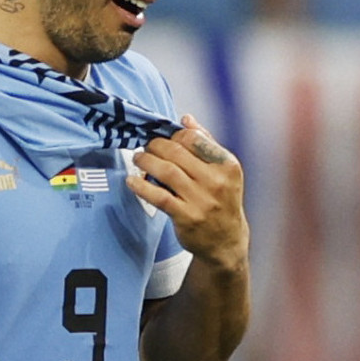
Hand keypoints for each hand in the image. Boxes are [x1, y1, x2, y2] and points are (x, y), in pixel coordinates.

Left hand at [127, 114, 248, 269]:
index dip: (173, 135)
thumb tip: (186, 119)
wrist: (227, 241)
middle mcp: (216, 181)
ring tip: (138, 158)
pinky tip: (132, 181)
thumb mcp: (223, 171)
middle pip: (177, 152)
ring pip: (166, 171)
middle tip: (146, 147)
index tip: (163, 139)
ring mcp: (202, 200)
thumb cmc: (222, 202)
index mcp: (227, 165)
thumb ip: (206, 143)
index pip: (194, 138)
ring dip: (146, 161)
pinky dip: (142, 186)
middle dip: (155, 146)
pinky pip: (158, 196)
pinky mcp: (186, 216)